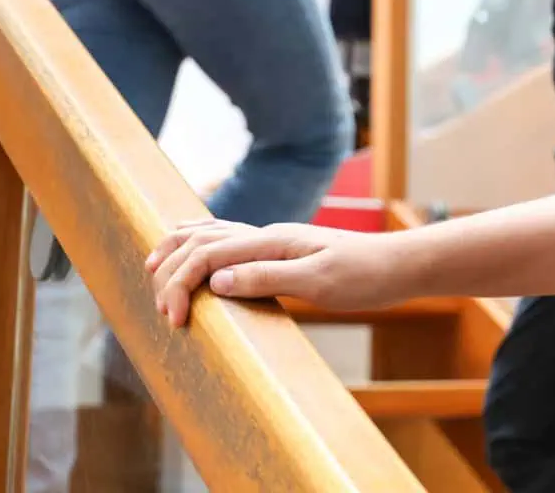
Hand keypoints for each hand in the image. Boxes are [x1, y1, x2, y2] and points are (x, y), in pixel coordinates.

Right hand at [146, 219, 400, 327]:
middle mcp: (269, 234)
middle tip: (158, 308)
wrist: (401, 266)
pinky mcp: (282, 251)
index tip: (172, 320)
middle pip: (201, 239)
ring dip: (181, 250)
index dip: (180, 283)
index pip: (208, 254)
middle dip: (171, 268)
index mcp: (273, 240)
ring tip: (154, 268)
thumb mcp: (319, 282)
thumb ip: (267, 278)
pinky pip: (233, 241)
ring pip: (213, 233)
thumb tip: (215, 281)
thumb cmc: (366, 275)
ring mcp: (275, 240)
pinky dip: (204, 246)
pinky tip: (200, 258)